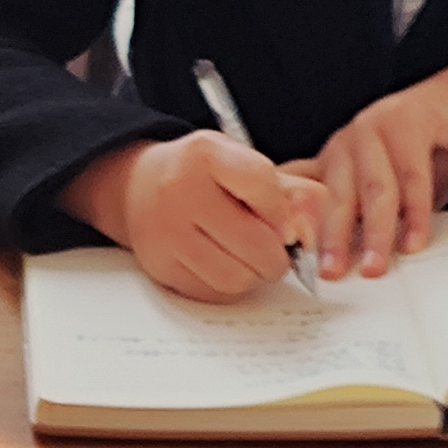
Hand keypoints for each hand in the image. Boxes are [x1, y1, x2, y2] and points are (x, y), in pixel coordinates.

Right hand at [63, 131, 327, 302]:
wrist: (137, 187)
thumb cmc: (206, 178)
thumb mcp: (245, 166)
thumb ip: (294, 193)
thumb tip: (309, 235)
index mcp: (206, 154)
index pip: (263, 184)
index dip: (286, 212)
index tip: (288, 225)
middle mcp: (179, 189)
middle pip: (258, 244)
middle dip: (277, 254)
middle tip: (272, 248)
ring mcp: (165, 230)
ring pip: (238, 277)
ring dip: (253, 274)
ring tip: (246, 256)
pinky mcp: (159, 265)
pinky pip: (214, 293)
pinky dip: (228, 285)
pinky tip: (222, 264)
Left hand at [299, 57, 447, 277]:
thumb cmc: (426, 151)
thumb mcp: (391, 190)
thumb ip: (366, 217)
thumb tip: (347, 262)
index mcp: (334, 160)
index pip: (308, 196)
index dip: (302, 228)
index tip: (298, 264)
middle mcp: (348, 143)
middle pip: (336, 197)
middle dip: (333, 239)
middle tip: (332, 273)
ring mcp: (375, 128)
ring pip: (374, 189)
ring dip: (375, 233)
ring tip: (375, 266)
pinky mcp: (408, 121)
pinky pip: (412, 175)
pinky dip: (415, 213)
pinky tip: (415, 240)